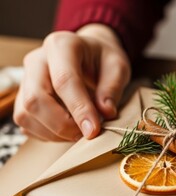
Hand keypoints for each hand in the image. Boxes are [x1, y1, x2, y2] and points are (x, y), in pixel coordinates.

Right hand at [14, 24, 130, 140]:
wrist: (90, 55)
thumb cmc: (104, 60)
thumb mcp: (118, 67)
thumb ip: (112, 88)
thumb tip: (106, 112)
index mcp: (61, 46)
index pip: (64, 80)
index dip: (79, 108)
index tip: (93, 130)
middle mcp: (36, 60)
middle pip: (35, 99)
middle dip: (62, 124)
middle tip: (87, 133)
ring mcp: (25, 80)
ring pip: (26, 114)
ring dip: (54, 132)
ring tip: (80, 131)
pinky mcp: (22, 98)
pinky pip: (26, 123)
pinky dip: (47, 134)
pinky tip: (68, 130)